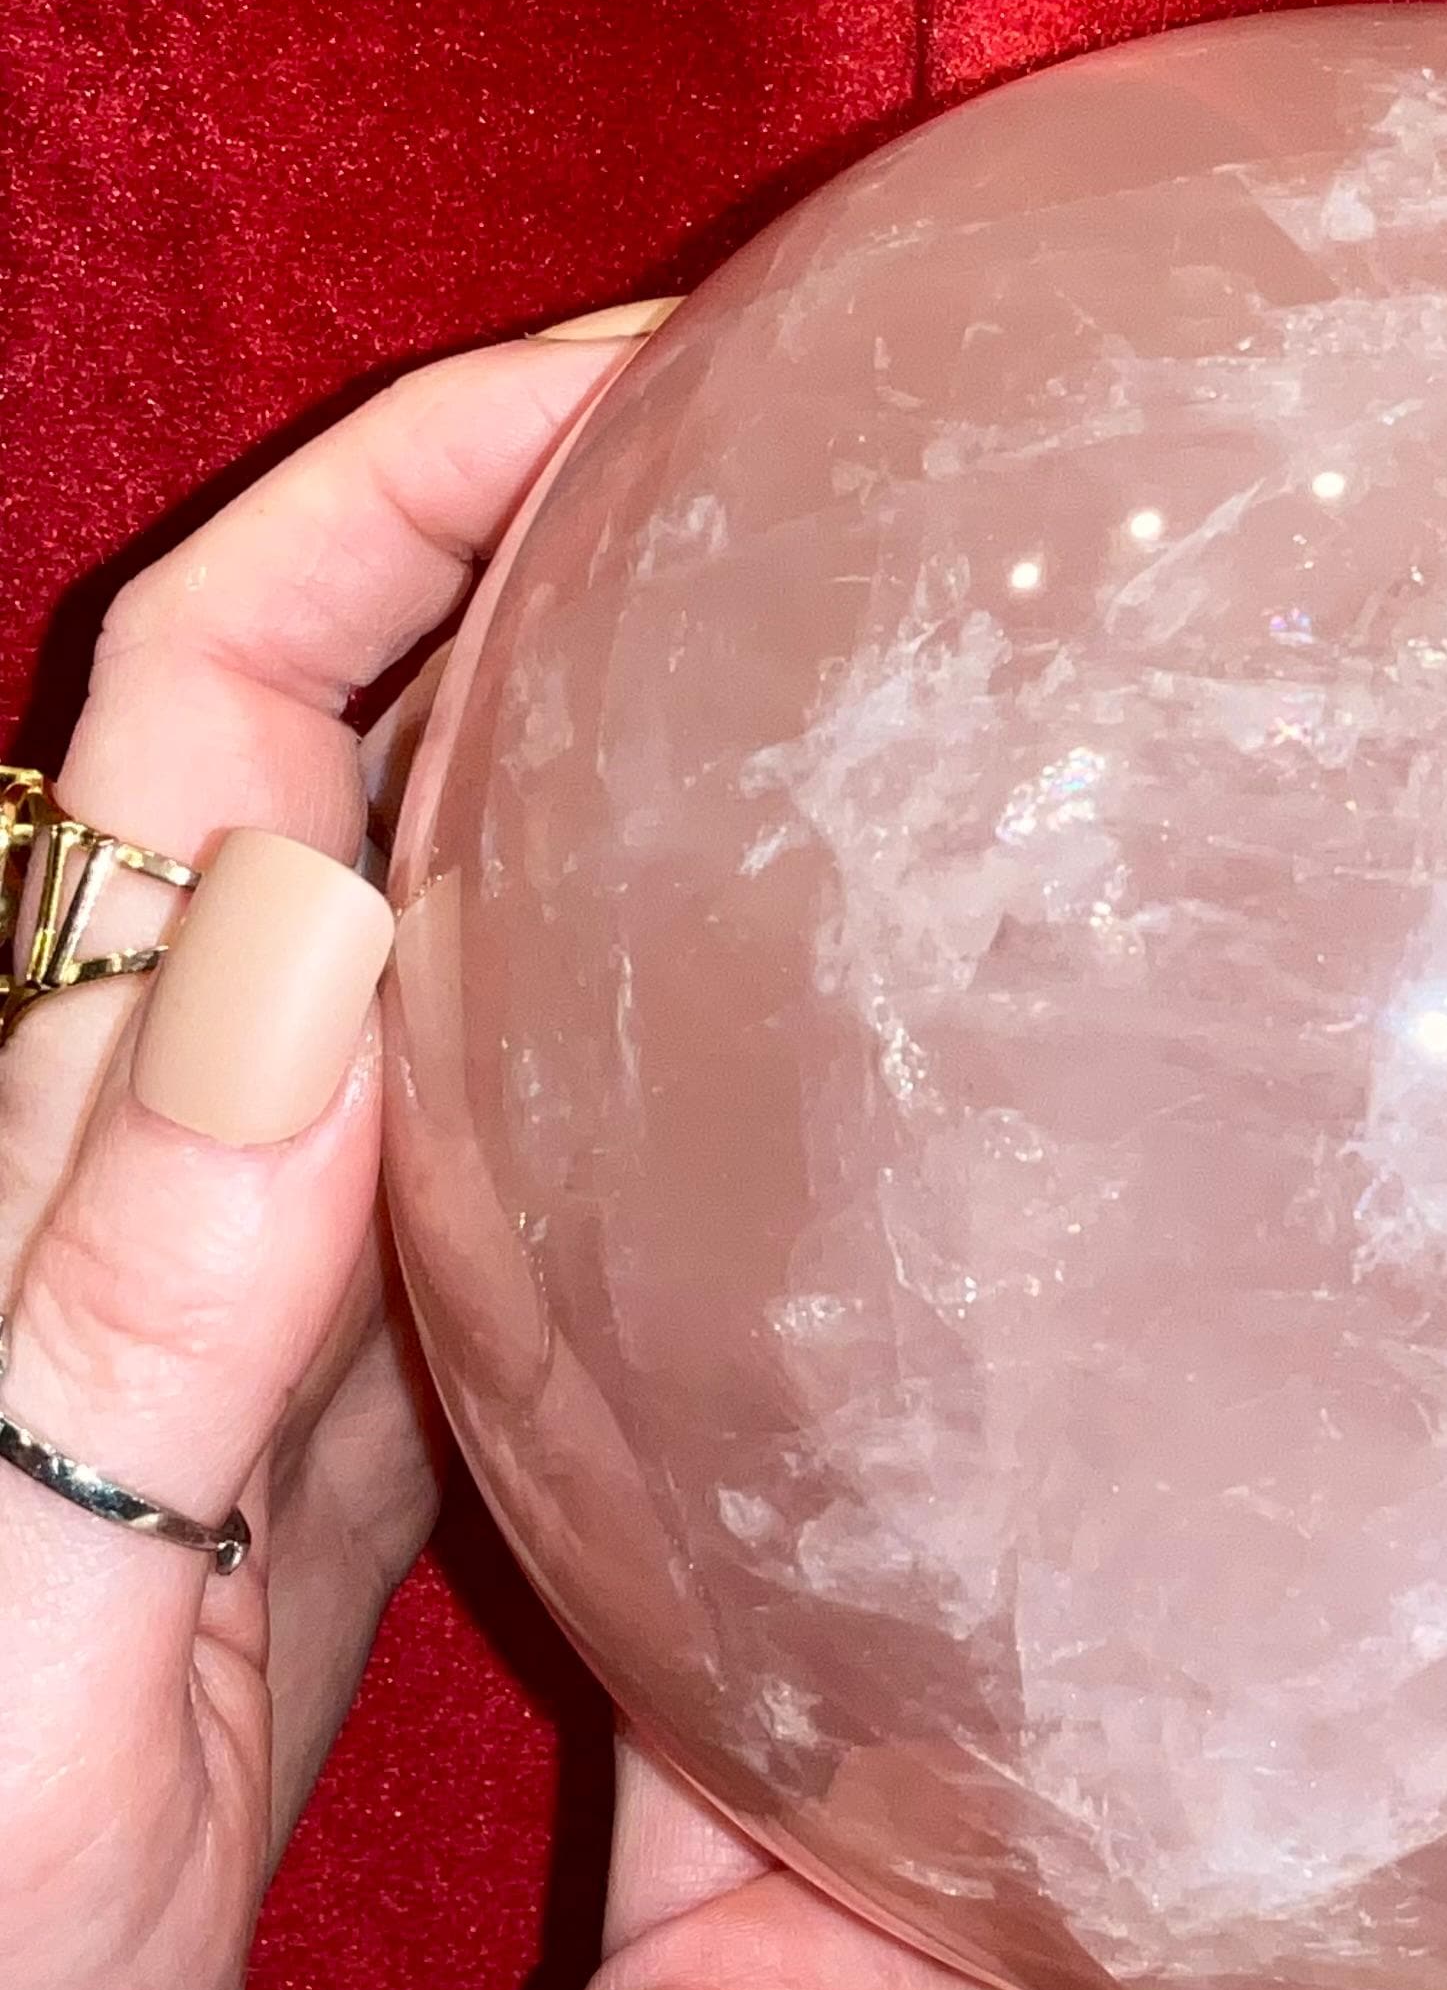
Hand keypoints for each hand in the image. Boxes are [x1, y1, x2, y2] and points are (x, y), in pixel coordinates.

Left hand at [0, 303, 673, 1989]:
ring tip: (822, 634)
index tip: (641, 375)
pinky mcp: (366, 1377)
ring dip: (604, 726)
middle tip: (782, 446)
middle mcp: (182, 1145)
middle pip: (348, 736)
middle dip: (537, 536)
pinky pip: (512, 1097)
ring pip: (451, 894)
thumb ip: (135, 1286)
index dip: (411, 488)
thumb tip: (308, 906)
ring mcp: (283, 1253)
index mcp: (87, 1140)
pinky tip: (782, 981)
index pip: (232, 695)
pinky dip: (638, 977)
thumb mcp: (26, 1615)